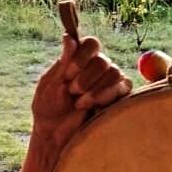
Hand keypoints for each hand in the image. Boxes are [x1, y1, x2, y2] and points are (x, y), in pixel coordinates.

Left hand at [30, 35, 130, 165]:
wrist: (56, 134)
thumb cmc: (48, 108)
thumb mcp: (51, 83)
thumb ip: (63, 61)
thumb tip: (69, 37)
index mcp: (78, 60)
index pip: (91, 44)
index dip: (82, 56)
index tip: (68, 73)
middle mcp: (96, 68)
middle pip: (103, 60)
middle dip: (86, 77)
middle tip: (72, 91)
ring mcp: (109, 82)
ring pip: (114, 73)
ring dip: (95, 89)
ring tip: (80, 103)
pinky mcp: (118, 97)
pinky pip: (123, 87)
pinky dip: (107, 95)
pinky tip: (93, 106)